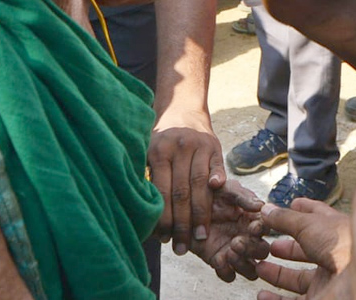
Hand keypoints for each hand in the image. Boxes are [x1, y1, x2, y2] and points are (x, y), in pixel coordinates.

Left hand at [148, 106, 226, 255]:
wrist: (182, 108)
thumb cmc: (160, 139)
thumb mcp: (147, 150)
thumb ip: (145, 175)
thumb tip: (136, 210)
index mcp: (158, 151)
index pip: (162, 191)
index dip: (164, 217)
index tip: (164, 239)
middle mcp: (179, 147)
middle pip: (182, 192)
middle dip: (182, 224)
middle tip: (181, 248)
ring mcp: (198, 145)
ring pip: (200, 185)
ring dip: (201, 215)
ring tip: (199, 237)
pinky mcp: (214, 145)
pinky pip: (217, 167)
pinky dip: (218, 183)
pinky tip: (219, 202)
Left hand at [189, 181, 267, 281]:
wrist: (184, 204)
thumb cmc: (209, 193)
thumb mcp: (225, 189)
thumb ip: (242, 196)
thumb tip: (260, 206)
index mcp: (252, 219)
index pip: (267, 228)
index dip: (263, 230)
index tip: (253, 226)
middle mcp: (247, 238)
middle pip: (262, 252)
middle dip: (252, 249)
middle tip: (237, 242)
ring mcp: (233, 252)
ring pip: (251, 269)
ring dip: (243, 264)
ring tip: (229, 252)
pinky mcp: (218, 261)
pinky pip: (228, 275)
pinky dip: (226, 271)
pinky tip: (218, 260)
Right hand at [255, 198, 351, 299]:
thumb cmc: (340, 244)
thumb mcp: (306, 223)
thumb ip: (284, 218)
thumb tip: (266, 210)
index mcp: (333, 231)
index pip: (317, 217)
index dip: (304, 210)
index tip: (293, 205)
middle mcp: (332, 255)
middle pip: (307, 251)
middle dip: (288, 249)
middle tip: (271, 246)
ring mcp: (327, 279)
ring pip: (299, 278)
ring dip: (279, 274)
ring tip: (261, 268)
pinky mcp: (321, 299)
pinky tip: (263, 295)